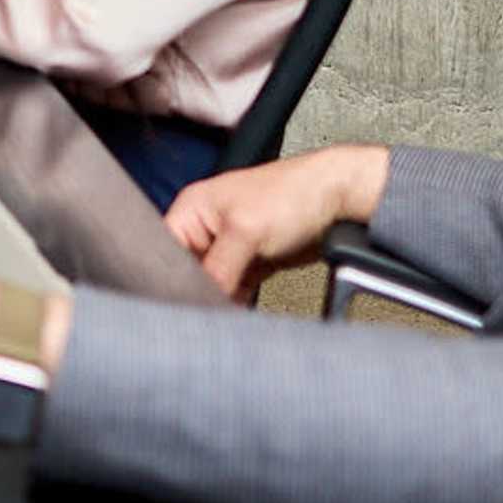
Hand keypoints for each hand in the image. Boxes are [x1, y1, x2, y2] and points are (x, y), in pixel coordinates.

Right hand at [163, 144, 390, 301]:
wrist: (337, 199)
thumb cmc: (291, 193)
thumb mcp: (245, 232)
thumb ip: (218, 269)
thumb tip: (200, 298)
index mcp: (192, 210)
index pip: (165, 251)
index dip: (171, 277)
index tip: (181, 301)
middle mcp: (206, 229)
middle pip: (187, 271)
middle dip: (198, 290)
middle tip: (206, 309)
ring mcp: (229, 247)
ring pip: (211, 283)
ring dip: (219, 297)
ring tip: (226, 309)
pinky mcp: (250, 263)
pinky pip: (234, 289)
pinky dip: (237, 300)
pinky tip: (240, 309)